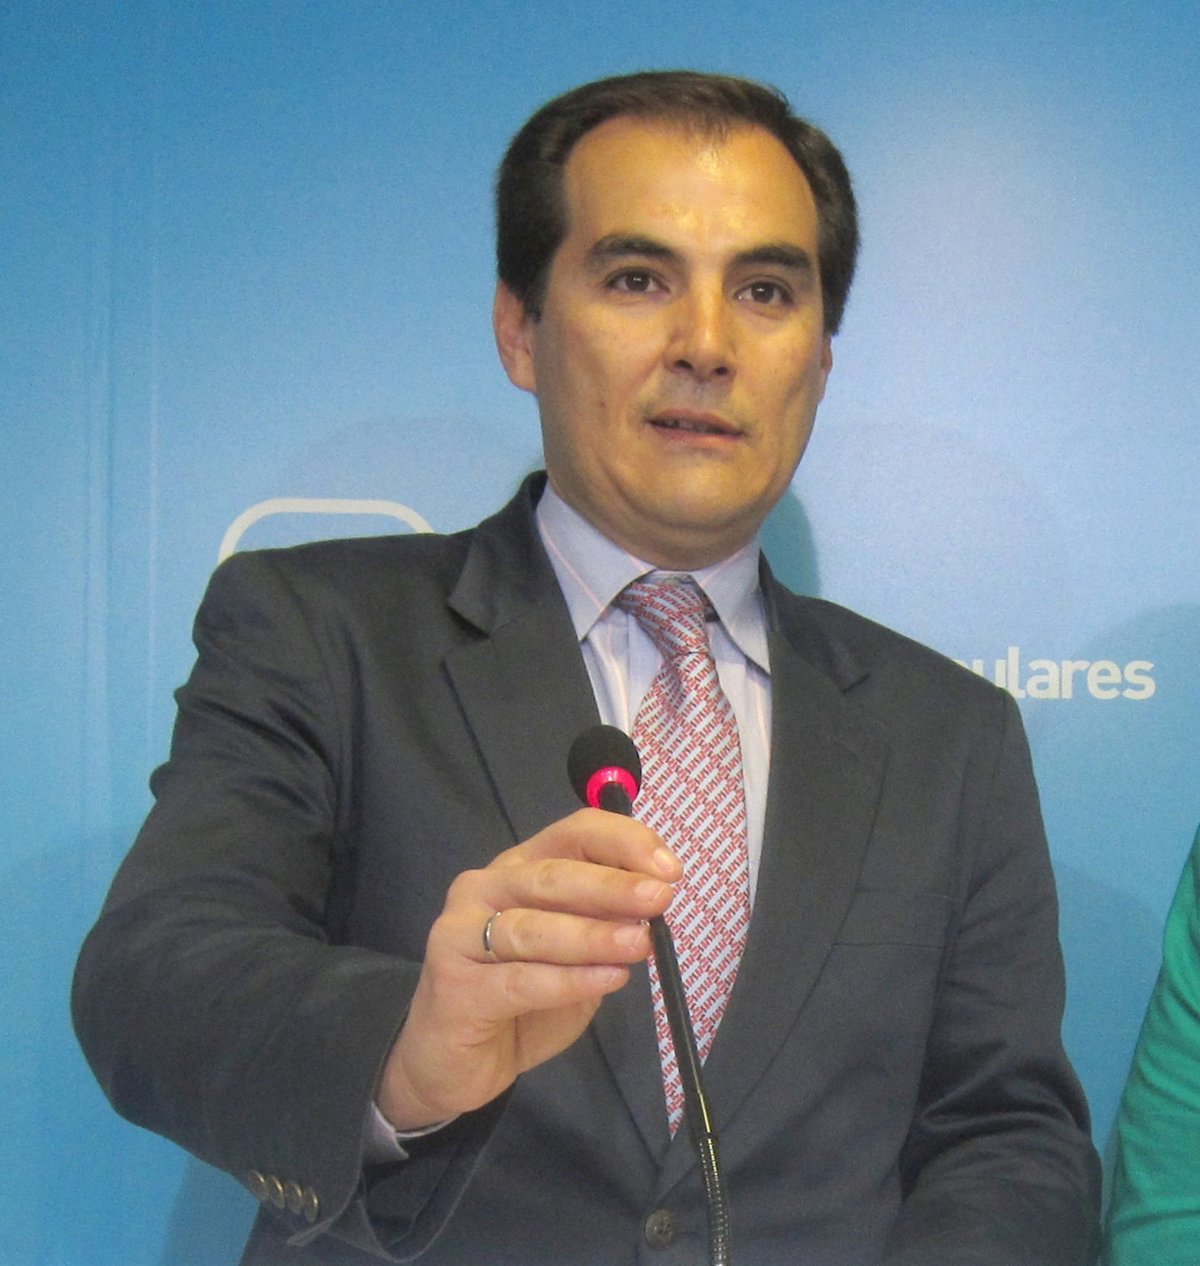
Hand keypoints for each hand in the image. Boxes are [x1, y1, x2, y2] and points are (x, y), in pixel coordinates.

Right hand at [375, 808, 680, 1129]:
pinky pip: (520, 979)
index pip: (573, 833)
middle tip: (658, 898)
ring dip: (593, 934)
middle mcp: (485, 887)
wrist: (452, 1064)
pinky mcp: (453, 984)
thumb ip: (602, 926)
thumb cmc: (519, 1002)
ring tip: (640, 943)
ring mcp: (460, 932)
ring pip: (534, 927)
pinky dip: (568, 979)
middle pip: (553, 875)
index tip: (668, 869)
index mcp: (520, 868)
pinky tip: (607, 980)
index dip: (622, 843)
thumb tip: (651, 908)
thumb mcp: (574, 957)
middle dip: (612, 885)